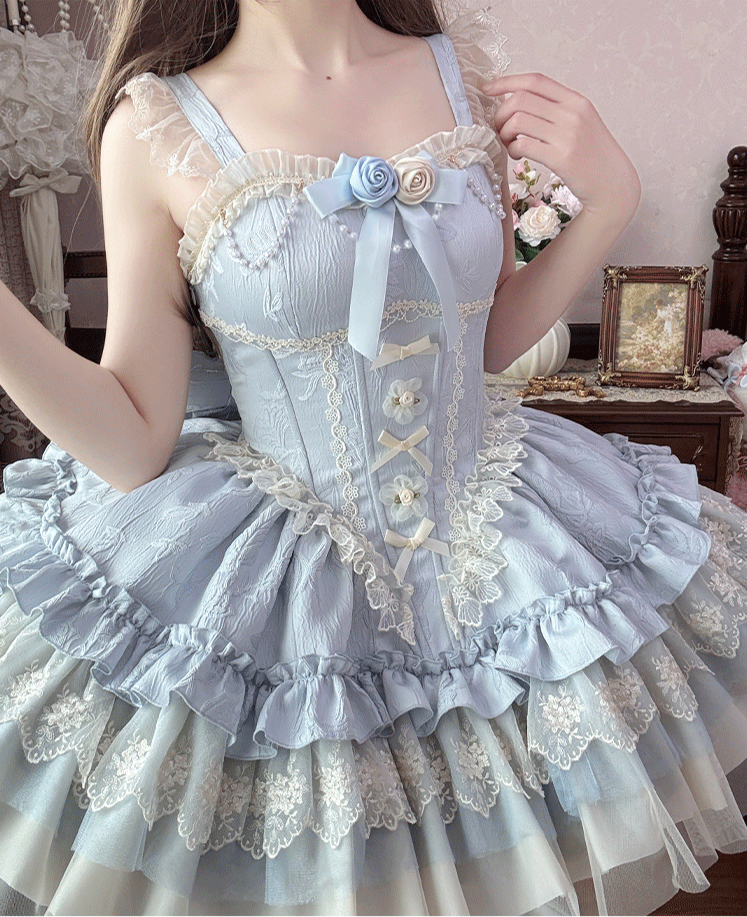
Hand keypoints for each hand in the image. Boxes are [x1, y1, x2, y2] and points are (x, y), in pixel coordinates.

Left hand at [481, 73, 640, 219]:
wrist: (613, 184)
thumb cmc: (592, 156)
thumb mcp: (581, 123)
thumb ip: (556, 111)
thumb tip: (518, 103)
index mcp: (576, 101)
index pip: (535, 81)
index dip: (506, 82)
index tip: (487, 89)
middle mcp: (572, 113)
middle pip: (520, 99)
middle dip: (500, 114)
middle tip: (499, 129)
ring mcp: (567, 135)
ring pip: (517, 121)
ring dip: (504, 133)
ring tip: (510, 145)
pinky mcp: (561, 158)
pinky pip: (522, 144)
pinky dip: (512, 149)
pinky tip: (517, 156)